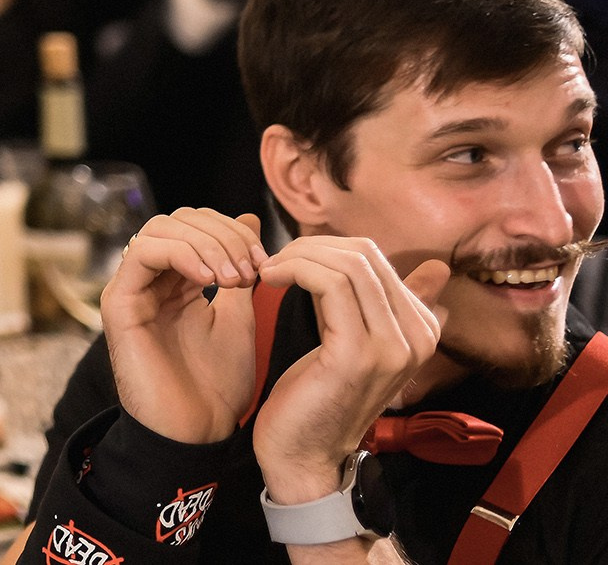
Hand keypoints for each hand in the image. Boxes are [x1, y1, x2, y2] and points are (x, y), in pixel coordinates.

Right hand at [100, 208, 270, 442]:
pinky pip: (143, 253)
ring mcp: (131, 288)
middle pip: (180, 219)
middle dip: (224, 235)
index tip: (267, 263)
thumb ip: (239, 269)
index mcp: (176, 279)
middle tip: (252, 270)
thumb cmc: (217, 384)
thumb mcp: (239, 315)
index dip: (234, 232)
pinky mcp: (118, 303)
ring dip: (207, 244)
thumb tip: (249, 218)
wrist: (198, 432)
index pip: (197, 224)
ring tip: (235, 278)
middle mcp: (150, 279)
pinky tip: (210, 281)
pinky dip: (182, 255)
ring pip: (161, 228)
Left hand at [251, 239, 447, 503]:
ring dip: (296, 256)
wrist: (304, 456)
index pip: (375, 257)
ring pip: (347, 265)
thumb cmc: (319, 394)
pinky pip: (329, 284)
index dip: (325, 246)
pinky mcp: (358, 353)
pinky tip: (269, 280)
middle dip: (309, 247)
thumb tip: (434, 268)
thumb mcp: (356, 341)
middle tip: (273, 261)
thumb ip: (382, 305)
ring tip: (269, 270)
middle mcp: (418, 337)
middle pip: (363, 254)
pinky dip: (293, 270)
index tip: (290, 260)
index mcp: (421, 329)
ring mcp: (392, 347)